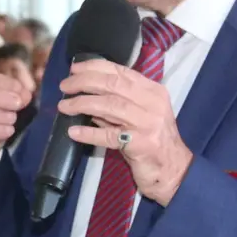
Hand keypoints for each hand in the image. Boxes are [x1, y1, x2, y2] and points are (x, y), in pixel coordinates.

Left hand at [56, 59, 192, 205]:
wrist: (173, 170)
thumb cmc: (154, 141)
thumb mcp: (139, 116)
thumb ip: (116, 104)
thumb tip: (85, 93)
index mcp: (152, 91)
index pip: (121, 72)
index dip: (95, 67)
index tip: (75, 69)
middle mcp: (152, 103)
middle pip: (113, 85)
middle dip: (84, 82)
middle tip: (64, 86)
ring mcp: (148, 123)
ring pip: (110, 106)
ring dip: (82, 104)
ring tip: (63, 106)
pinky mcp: (141, 144)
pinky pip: (109, 136)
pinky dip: (89, 133)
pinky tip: (73, 132)